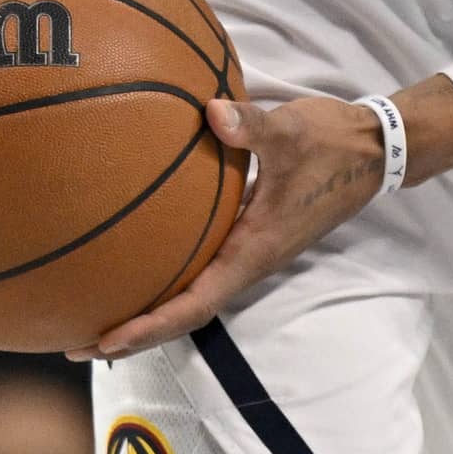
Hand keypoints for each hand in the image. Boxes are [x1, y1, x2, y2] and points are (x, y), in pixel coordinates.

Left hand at [77, 95, 384, 359]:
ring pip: (193, 294)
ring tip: (98, 312)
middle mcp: (249, 260)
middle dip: (135, 332)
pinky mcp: (251, 233)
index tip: (104, 341)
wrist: (376, 148)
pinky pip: (201, 267)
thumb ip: (251, 125)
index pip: (196, 304)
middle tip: (76, 340)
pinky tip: (140, 259)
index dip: (149, 327)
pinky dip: (167, 276)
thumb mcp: (292, 131)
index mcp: (255, 250)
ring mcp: (250, 249)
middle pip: (186, 312)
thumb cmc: (334, 143)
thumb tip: (210, 112)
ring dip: (149, 310)